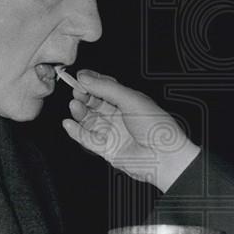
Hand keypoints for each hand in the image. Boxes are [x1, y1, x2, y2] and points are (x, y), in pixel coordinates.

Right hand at [61, 72, 199, 191]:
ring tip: (74, 105)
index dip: (92, 82)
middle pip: (94, 103)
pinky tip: (69, 124)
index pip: (105, 88)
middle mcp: (120, 116)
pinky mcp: (107, 149)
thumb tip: (85, 77)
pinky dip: (76, 132)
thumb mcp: (131, 99)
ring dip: (79, 112)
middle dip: (83, 96)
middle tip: (75, 91)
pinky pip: (87, 139)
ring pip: (89, 120)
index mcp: (128, 101)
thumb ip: (106, 88)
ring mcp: (113, 132)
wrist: (164, 156)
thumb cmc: (157, 127)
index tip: (79, 77)